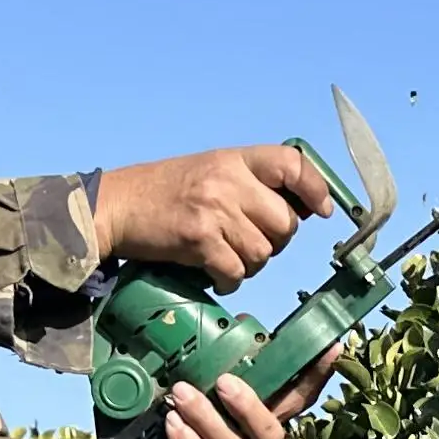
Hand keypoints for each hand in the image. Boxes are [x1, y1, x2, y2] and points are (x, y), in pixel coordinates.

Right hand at [96, 145, 335, 289]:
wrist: (116, 206)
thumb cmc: (165, 192)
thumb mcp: (212, 170)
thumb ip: (251, 182)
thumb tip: (301, 209)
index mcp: (235, 158)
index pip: (293, 163)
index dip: (316, 187)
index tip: (321, 209)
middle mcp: (228, 181)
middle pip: (285, 221)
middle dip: (276, 240)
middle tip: (251, 241)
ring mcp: (215, 211)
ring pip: (264, 252)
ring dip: (251, 264)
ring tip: (228, 256)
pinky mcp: (199, 241)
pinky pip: (236, 273)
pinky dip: (229, 280)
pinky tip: (215, 273)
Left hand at [145, 351, 341, 438]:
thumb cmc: (188, 426)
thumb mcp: (207, 392)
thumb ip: (225, 366)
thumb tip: (238, 323)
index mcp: (263, 422)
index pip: (298, 399)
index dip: (317, 376)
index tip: (333, 347)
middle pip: (271, 433)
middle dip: (249, 406)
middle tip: (223, 381)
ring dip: (206, 417)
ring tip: (180, 393)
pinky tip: (173, 424)